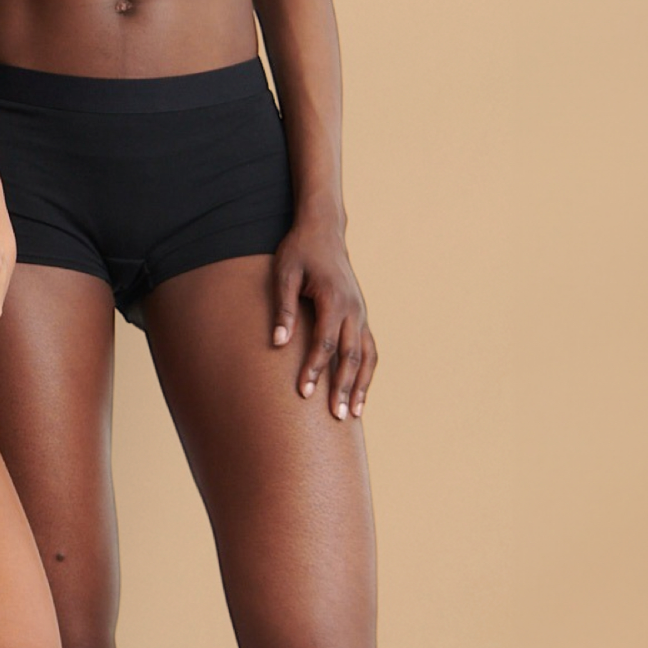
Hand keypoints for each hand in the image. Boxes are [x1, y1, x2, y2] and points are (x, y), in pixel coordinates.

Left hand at [272, 211, 377, 420]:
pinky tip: (361, 390)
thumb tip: (278, 343)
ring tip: (354, 414)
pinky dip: (367, 371)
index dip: (315, 369)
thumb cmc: (298, 251)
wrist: (323, 231)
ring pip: (366, 356)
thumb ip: (283, 308)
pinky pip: (369, 348)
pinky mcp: (362, 315)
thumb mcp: (284, 273)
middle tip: (336, 416)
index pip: (325, 343)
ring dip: (361, 385)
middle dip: (343, 387)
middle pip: (351, 356)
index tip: (304, 392)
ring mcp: (361, 313)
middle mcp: (354, 309)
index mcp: (334, 299)